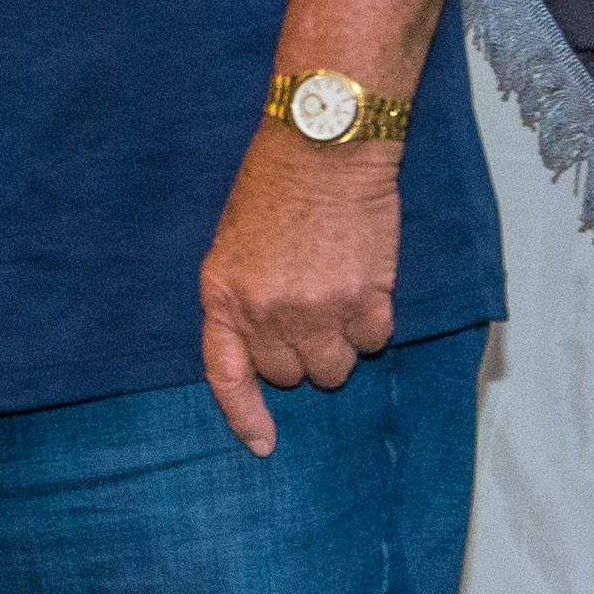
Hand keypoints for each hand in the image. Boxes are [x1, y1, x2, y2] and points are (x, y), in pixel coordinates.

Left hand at [197, 123, 400, 453]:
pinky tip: (364, 287)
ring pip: (333, 368)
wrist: (321, 148)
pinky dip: (372, 325)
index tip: (262, 446)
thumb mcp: (232, 245)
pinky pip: (372, 342)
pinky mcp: (363, 298)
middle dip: (299, 355)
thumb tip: (263, 346)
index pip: (226, 375)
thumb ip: (242, 299)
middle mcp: (264, 311)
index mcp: (221, 295)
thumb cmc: (272, 189)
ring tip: (337, 299)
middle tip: (308, 314)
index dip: (243, 416)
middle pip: (288, 375)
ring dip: (338, 345)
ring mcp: (314, 308)